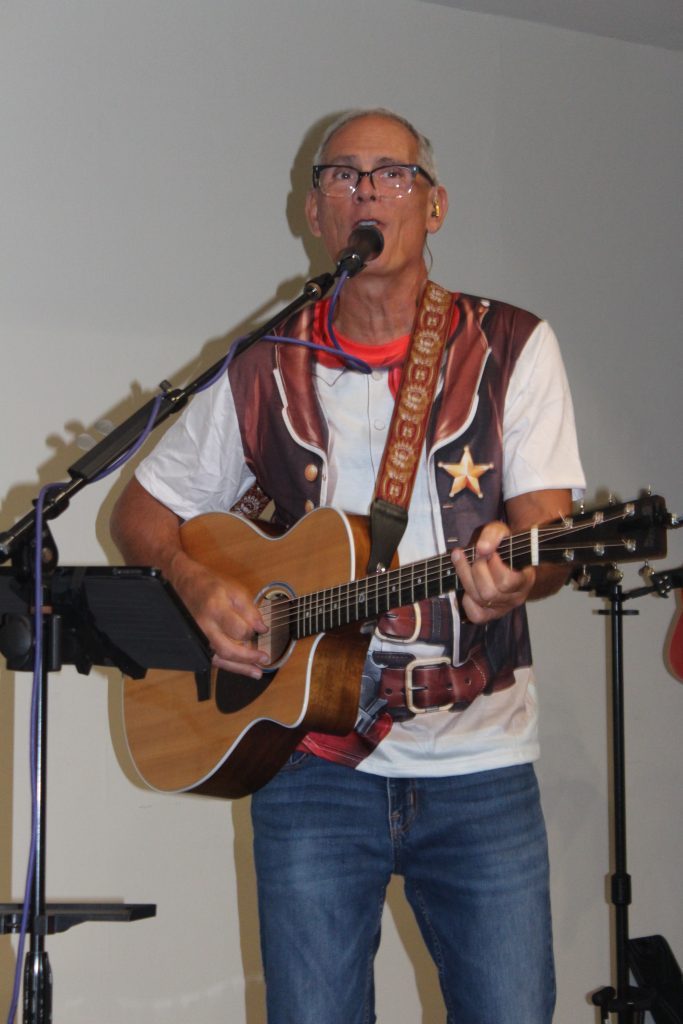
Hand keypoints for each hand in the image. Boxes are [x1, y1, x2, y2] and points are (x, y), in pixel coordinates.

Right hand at [169, 554, 269, 677]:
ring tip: (257, 672)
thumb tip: (262, 629)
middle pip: (227, 650)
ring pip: (220, 659)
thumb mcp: (235, 590)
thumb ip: (250, 610)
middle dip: (248, 658)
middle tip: (265, 659)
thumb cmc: (211, 586)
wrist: (185, 584)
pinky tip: (242, 668)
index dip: (252, 631)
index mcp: (215, 609)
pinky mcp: (197, 643)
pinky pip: (213, 659)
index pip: (238, 629)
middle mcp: (204, 627)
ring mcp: (198, 637)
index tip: (262, 630)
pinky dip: (229, 666)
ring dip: (240, 668)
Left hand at [451, 521, 535, 624]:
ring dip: (466, 577)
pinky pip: (476, 616)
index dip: (493, 565)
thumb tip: (482, 548)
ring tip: (460, 559)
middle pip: (490, 592)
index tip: (488, 550)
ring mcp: (502, 607)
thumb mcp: (501, 532)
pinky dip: (467, 602)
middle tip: (474, 554)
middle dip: (476, 570)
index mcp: (525, 580)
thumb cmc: (506, 547)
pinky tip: (466, 584)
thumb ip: (493, 535)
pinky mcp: (490, 614)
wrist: (509, 559)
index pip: (507, 581)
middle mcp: (515, 598)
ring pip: (480, 600)